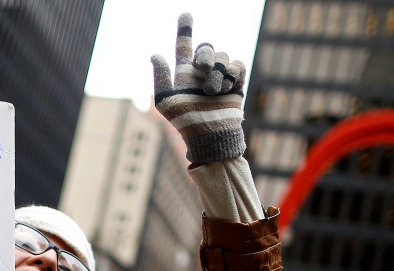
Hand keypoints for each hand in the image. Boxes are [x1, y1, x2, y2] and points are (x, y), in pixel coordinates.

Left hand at [151, 12, 246, 164]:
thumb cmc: (185, 120)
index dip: (185, 29)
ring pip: (222, 56)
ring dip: (216, 72)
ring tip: (212, 91)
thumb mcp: (165, 100)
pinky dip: (232, 74)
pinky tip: (226, 89)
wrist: (210, 133)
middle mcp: (202, 72)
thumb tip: (156, 54)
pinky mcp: (235, 82)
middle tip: (201, 67)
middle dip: (205, 54)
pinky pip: (237, 65)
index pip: (184, 45)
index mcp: (185, 73)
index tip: (186, 14)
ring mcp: (219, 76)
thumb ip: (160, 76)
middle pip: (206, 47)